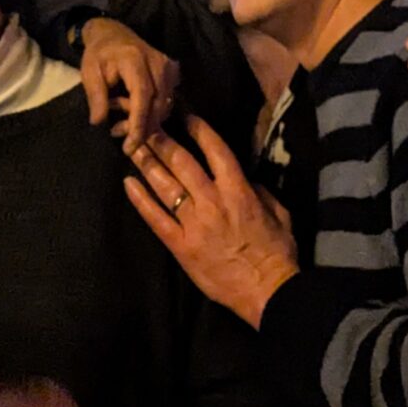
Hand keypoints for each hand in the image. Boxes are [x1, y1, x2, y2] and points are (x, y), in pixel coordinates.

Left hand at [77, 18, 175, 147]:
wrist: (112, 32)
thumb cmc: (99, 53)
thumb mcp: (89, 72)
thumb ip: (96, 96)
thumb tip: (99, 122)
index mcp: (135, 60)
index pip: (143, 96)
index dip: (138, 123)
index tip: (130, 145)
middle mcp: (157, 62)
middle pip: (158, 104)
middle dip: (141, 127)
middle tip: (117, 133)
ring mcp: (168, 66)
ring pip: (164, 105)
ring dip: (145, 120)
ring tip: (120, 118)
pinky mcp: (172, 71)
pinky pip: (167, 99)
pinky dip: (153, 111)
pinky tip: (133, 109)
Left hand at [124, 118, 298, 328]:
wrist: (268, 291)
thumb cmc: (278, 252)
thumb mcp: (279, 213)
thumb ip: (259, 191)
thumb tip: (245, 179)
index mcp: (238, 190)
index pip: (214, 149)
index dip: (197, 128)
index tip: (183, 115)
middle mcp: (212, 201)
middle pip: (182, 162)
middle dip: (162, 139)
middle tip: (145, 123)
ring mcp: (193, 223)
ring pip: (164, 185)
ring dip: (147, 163)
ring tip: (132, 146)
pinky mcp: (180, 246)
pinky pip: (155, 218)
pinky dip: (140, 200)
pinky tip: (127, 184)